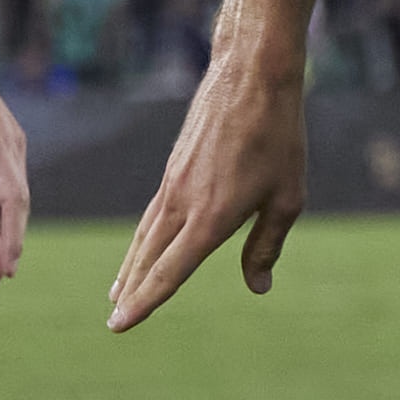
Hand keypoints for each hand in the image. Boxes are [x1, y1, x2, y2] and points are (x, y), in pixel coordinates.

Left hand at [0, 21, 30, 296]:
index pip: (11, 198)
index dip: (9, 237)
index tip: (4, 269)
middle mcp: (11, 142)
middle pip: (18, 205)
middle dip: (6, 249)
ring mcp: (11, 142)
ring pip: (17, 198)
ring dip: (6, 237)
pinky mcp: (4, 143)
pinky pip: (13, 186)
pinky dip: (7, 217)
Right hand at [107, 43, 309, 328]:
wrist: (252, 75)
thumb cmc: (278, 137)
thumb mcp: (287, 198)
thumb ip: (266, 245)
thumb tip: (257, 286)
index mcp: (210, 218)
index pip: (169, 272)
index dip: (144, 302)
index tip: (119, 324)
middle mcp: (183, 203)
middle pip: (148, 258)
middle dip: (130, 291)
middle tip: (112, 318)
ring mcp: (173, 182)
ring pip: (146, 234)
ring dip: (131, 265)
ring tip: (117, 289)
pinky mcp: (174, 166)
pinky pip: (153, 212)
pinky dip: (144, 236)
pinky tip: (145, 243)